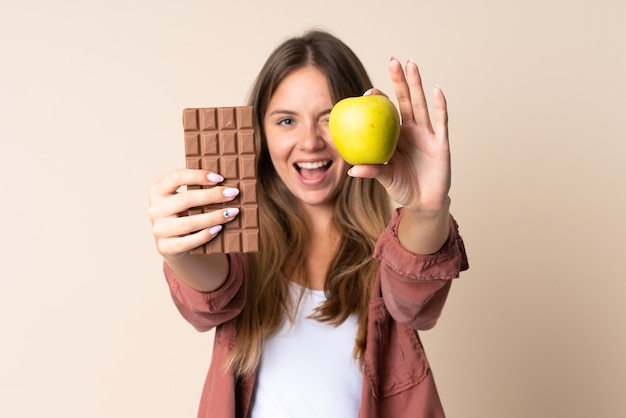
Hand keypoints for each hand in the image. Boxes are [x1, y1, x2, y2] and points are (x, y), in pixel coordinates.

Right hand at [147, 169, 239, 257]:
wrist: (171, 243)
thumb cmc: (182, 214)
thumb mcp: (183, 199)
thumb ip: (197, 189)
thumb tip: (225, 184)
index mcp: (157, 191)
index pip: (176, 177)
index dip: (198, 175)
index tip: (219, 178)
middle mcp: (155, 209)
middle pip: (185, 200)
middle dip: (212, 196)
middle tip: (232, 194)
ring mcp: (159, 229)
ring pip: (189, 223)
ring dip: (214, 217)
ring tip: (232, 212)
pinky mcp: (165, 247)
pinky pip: (188, 241)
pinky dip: (205, 235)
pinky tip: (218, 228)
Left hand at [349, 58, 450, 214]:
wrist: (424, 202)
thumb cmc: (402, 187)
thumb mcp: (385, 179)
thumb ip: (372, 171)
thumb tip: (351, 170)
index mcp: (394, 135)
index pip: (385, 112)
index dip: (379, 99)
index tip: (369, 92)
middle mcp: (411, 130)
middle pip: (405, 100)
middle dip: (400, 79)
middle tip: (393, 60)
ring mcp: (427, 134)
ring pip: (421, 104)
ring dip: (417, 84)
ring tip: (411, 64)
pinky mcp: (440, 143)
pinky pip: (441, 122)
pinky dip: (440, 106)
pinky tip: (437, 90)